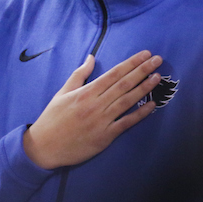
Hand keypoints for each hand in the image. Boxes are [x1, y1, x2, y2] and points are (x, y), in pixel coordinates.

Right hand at [22, 51, 162, 169]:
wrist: (45, 147)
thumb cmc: (52, 118)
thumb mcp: (62, 93)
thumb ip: (79, 75)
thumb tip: (91, 57)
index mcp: (85, 92)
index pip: (113, 74)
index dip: (131, 63)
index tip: (145, 55)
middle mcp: (95, 104)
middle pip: (123, 84)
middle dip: (142, 71)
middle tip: (158, 60)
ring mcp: (102, 120)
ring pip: (127, 101)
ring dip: (144, 88)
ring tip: (157, 77)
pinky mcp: (106, 136)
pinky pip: (126, 123)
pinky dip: (140, 114)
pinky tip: (152, 105)